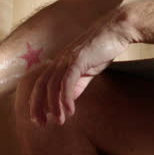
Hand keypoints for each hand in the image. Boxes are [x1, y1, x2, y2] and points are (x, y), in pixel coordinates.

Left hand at [29, 12, 134, 126]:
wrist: (117, 30)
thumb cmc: (103, 49)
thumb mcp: (86, 70)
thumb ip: (77, 84)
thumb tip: (69, 100)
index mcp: (59, 62)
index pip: (41, 84)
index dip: (36, 101)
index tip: (39, 119)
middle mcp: (59, 60)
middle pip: (41, 85)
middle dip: (38, 106)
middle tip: (41, 124)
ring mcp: (68, 59)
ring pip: (53, 85)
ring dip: (54, 105)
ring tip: (59, 121)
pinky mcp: (79, 59)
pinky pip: (68, 81)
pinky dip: (67, 97)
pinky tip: (70, 111)